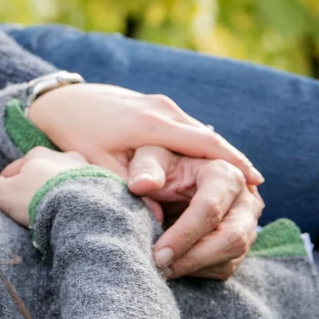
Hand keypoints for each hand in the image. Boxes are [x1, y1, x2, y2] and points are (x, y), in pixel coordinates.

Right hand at [0, 147, 92, 226]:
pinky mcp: (102, 186)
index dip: (5, 185)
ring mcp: (85, 170)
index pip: (15, 169)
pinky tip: (71, 215)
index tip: (3, 201)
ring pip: (64, 182)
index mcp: (37, 155)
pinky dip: (75, 201)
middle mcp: (63, 157)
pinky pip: (83, 193)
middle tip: (28, 210)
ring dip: (57, 194)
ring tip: (52, 214)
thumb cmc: (39, 198)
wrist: (82, 209)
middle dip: (34, 188)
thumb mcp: (5, 194)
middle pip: (42, 174)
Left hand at [25, 83, 263, 187]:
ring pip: (202, 134)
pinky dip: (206, 148)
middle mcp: (164, 110)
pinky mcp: (157, 107)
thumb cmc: (77, 134)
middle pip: (211, 138)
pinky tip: (214, 166)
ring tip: (244, 181)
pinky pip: (190, 131)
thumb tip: (157, 219)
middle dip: (235, 162)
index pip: (204, 143)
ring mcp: (162, 106)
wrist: (61, 99)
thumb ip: (127, 187)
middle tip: (258, 187)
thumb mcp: (96, 163)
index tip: (255, 182)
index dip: (232, 162)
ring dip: (222, 155)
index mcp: (152, 124)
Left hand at [128, 147, 263, 279]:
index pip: (210, 209)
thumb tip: (142, 185)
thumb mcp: (149, 157)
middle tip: (160, 267)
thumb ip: (144, 168)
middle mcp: (246, 198)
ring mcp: (248, 223)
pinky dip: (199, 271)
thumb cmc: (163, 167)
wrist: (175, 182)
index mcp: (225, 173)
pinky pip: (226, 267)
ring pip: (231, 256)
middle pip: (231, 237)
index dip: (183, 235)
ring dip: (194, 267)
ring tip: (162, 268)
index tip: (157, 254)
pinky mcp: (242, 243)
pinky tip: (175, 264)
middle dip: (193, 258)